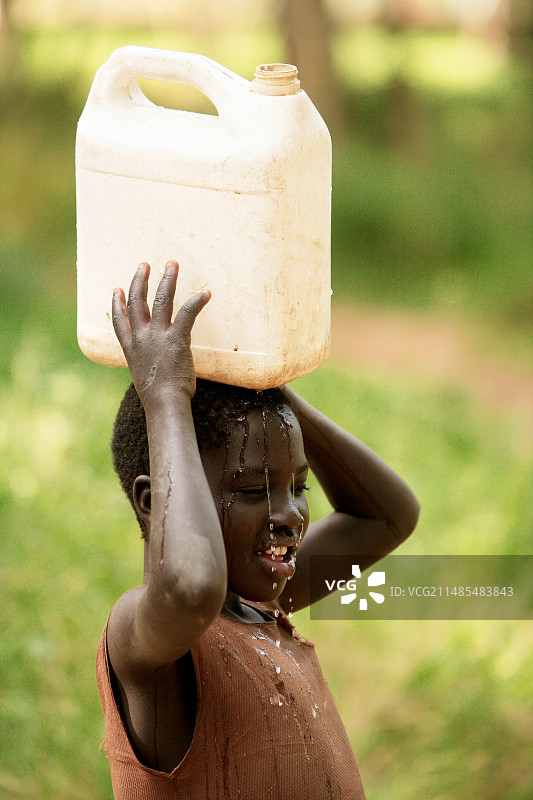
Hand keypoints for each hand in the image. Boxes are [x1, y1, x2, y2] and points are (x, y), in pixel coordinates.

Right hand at [111, 261, 210, 406]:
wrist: (164, 404)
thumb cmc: (159, 399)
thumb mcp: (146, 379)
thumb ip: (149, 366)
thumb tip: (157, 368)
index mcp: (131, 349)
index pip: (119, 321)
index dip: (117, 303)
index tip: (117, 288)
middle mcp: (141, 338)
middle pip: (137, 302)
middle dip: (140, 281)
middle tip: (144, 265)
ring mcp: (157, 336)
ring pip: (160, 300)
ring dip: (167, 279)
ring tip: (172, 264)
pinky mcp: (176, 338)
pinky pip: (187, 313)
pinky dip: (197, 301)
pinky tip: (206, 292)